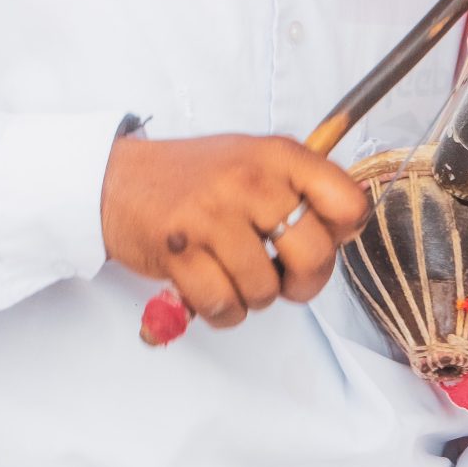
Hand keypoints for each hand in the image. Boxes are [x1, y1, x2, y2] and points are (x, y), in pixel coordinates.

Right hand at [101, 132, 368, 329]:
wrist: (118, 179)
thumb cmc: (194, 177)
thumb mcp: (255, 160)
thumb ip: (302, 187)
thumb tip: (349, 229)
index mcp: (278, 155)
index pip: (347, 201)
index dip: (343, 233)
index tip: (324, 238)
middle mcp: (249, 181)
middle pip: (314, 255)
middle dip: (304, 282)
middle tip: (285, 277)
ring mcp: (212, 216)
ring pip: (267, 290)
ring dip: (253, 296)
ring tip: (233, 272)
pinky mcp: (180, 252)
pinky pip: (225, 306)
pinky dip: (222, 310)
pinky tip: (210, 287)